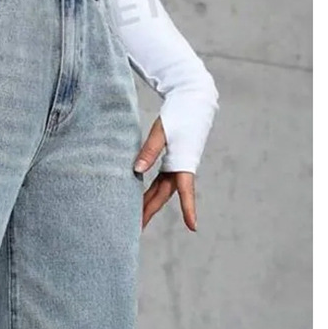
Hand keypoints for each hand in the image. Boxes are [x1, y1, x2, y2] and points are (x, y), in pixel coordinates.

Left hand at [134, 116, 196, 231]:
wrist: (193, 98)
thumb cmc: (180, 112)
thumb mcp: (162, 131)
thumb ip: (149, 151)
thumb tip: (137, 170)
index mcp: (183, 162)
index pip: (186, 190)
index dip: (188, 208)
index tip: (193, 226)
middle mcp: (181, 168)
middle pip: (163, 196)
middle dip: (150, 212)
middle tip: (135, 231)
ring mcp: (176, 165)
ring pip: (160, 191)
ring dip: (148, 205)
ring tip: (134, 220)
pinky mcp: (172, 161)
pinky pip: (159, 182)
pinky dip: (149, 192)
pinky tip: (139, 199)